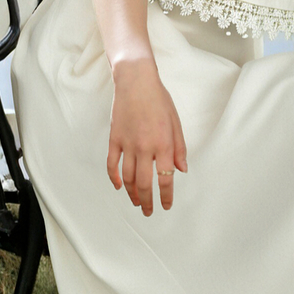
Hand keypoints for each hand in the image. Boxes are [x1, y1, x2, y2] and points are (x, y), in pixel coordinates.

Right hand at [106, 59, 187, 216]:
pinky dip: (114, 178)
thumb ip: (179, 148)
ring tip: (136, 201)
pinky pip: (112, 164)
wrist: (136, 82)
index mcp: (163, 145)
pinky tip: (118, 185)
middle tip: (149, 211)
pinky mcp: (114, 139)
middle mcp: (145, 148)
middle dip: (147, 201)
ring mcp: (127, 145)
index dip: (165, 196)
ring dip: (131, 193)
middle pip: (144, 184)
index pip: (165, 179)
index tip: (165, 205)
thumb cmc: (159, 100)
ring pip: (127, 178)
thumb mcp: (176, 123)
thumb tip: (182, 170)